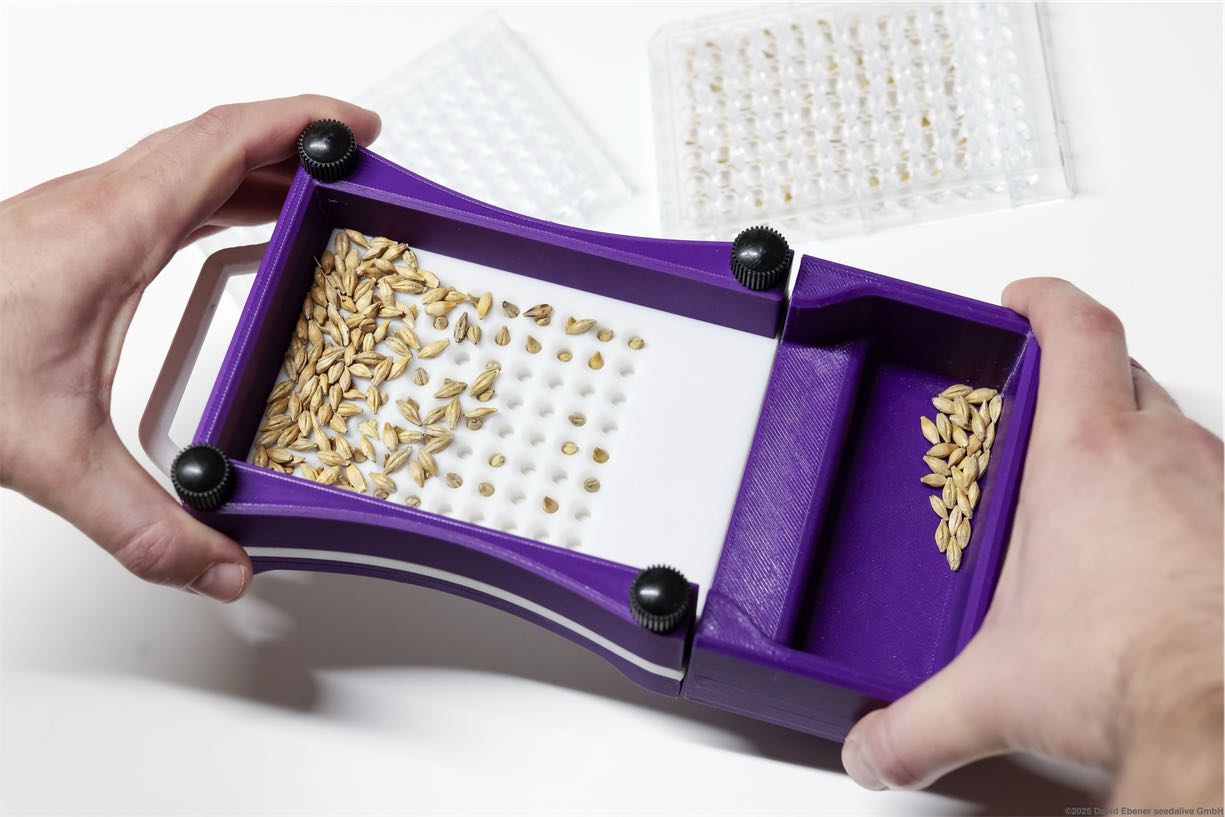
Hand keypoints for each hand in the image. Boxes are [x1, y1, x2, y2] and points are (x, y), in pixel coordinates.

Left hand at [0, 96, 380, 600]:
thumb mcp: (49, 454)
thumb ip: (143, 521)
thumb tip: (221, 564)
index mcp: (113, 231)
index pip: (224, 145)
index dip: (300, 124)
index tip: (354, 125)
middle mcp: (95, 207)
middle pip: (215, 140)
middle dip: (296, 140)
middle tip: (354, 157)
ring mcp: (77, 213)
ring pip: (185, 160)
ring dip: (255, 165)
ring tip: (311, 192)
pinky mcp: (64, 232)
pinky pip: (159, 187)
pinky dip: (214, 190)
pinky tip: (226, 225)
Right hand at [842, 278, 1222, 804]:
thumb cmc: (1137, 671)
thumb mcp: (996, 690)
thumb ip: (915, 722)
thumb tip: (872, 747)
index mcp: (1085, 455)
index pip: (1075, 330)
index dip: (1046, 302)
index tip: (1022, 302)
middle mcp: (1163, 454)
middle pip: (1124, 370)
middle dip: (1082, 375)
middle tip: (1042, 406)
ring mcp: (1217, 487)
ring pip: (1174, 427)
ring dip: (1134, 440)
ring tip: (1091, 490)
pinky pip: (1212, 482)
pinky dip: (1180, 496)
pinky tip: (1153, 552)